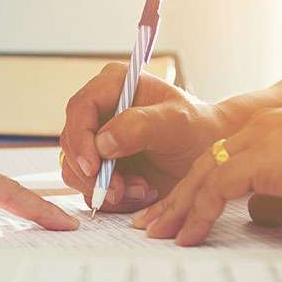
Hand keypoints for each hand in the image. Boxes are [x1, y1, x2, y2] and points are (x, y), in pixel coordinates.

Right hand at [59, 63, 229, 212]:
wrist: (209, 159)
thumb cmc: (197, 131)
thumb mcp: (176, 123)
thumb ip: (140, 126)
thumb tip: (102, 142)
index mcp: (114, 85)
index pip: (80, 108)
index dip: (80, 138)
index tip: (94, 167)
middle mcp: (100, 111)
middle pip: (71, 142)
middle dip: (93, 172)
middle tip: (119, 189)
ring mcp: (97, 140)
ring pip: (76, 168)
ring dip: (105, 187)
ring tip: (142, 189)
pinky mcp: (101, 165)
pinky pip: (89, 186)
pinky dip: (112, 196)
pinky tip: (141, 192)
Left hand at [133, 103, 281, 244]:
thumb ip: (281, 198)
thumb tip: (257, 216)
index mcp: (273, 131)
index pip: (221, 159)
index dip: (195, 188)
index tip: (175, 212)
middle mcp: (261, 130)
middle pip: (203, 165)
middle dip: (174, 198)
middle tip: (151, 224)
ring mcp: (261, 140)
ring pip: (203, 175)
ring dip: (177, 208)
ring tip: (157, 235)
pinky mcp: (264, 158)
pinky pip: (218, 188)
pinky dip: (199, 213)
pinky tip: (188, 236)